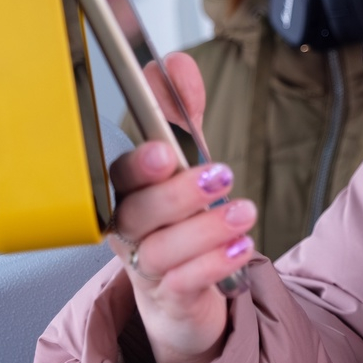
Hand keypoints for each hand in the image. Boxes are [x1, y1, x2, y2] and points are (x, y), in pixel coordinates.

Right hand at [107, 51, 256, 362]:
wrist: (180, 294)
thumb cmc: (176, 221)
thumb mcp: (184, 161)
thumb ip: (181, 112)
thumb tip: (177, 64)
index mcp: (126, 191)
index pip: (119, 175)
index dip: (139, 165)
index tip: (165, 152)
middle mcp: (129, 229)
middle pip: (138, 213)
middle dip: (178, 194)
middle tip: (220, 176)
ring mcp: (147, 267)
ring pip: (163, 250)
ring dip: (206, 230)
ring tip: (243, 213)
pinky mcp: (171, 297)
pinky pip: (185, 284)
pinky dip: (213, 264)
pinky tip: (240, 247)